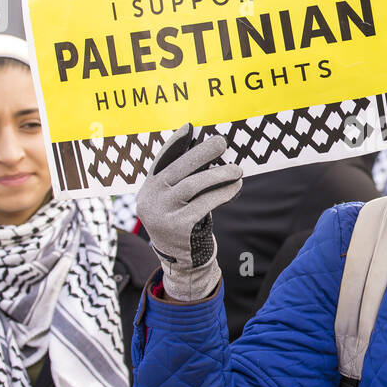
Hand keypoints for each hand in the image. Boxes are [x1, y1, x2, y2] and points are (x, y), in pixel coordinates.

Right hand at [136, 126, 242, 301]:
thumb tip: (208, 150)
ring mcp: (162, 213)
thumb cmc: (182, 219)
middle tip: (222, 142)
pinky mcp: (177, 226)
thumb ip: (183, 178)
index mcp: (149, 187)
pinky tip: (236, 186)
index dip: (175, 143)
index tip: (190, 127)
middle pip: (178, 169)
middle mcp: (150, 198)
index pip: (161, 160)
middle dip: (202, 153)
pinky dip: (223, 193)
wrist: (179, 259)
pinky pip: (204, 204)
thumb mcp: (176, 198)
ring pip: (193, 185)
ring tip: (237, 169)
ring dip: (218, 175)